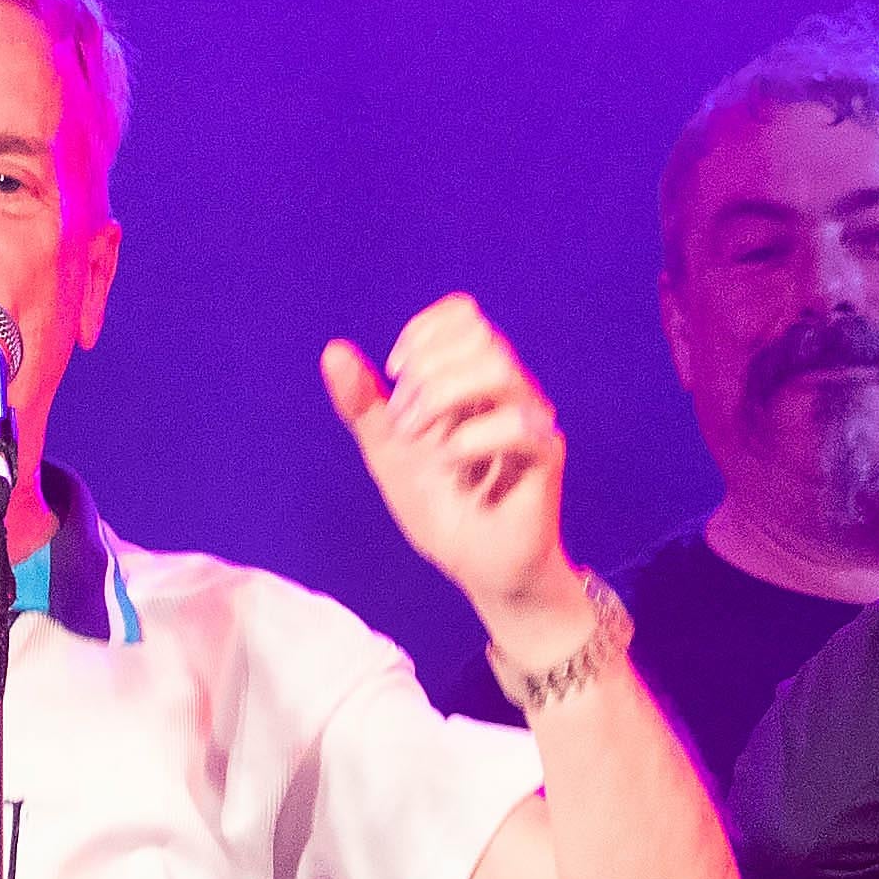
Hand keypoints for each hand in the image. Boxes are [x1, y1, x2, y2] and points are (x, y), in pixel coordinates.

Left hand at [320, 294, 582, 651]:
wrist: (475, 564)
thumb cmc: (440, 503)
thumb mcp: (388, 451)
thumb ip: (363, 404)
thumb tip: (333, 350)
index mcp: (475, 378)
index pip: (464, 315)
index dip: (424, 332)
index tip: (394, 371)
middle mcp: (509, 390)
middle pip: (479, 337)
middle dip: (426, 373)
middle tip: (402, 422)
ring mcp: (531, 420)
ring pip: (499, 369)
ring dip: (444, 398)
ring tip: (421, 440)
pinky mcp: (545, 456)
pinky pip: (520, 425)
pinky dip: (473, 438)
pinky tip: (452, 463)